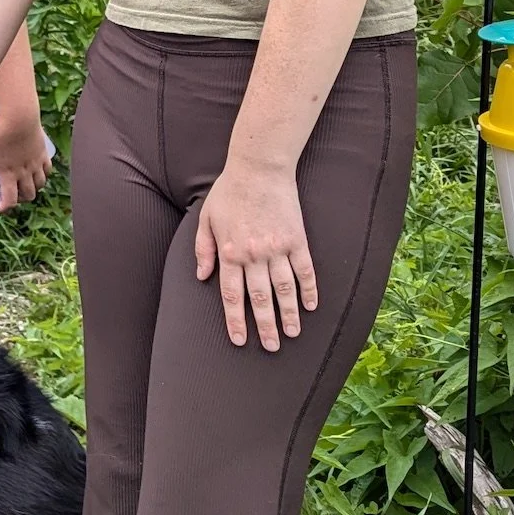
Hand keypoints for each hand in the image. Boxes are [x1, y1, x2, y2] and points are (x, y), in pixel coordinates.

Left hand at [0, 108, 51, 212]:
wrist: (17, 114)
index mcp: (8, 174)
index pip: (10, 200)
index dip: (5, 207)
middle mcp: (25, 171)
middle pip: (29, 195)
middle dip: (20, 199)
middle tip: (12, 196)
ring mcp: (36, 162)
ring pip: (40, 184)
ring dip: (33, 188)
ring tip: (25, 185)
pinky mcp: (43, 151)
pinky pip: (48, 168)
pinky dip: (43, 173)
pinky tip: (38, 170)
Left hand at [193, 157, 317, 351]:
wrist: (259, 168)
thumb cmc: (229, 191)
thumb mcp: (206, 218)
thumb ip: (203, 249)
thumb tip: (202, 276)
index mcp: (230, 252)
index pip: (232, 295)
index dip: (236, 320)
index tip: (240, 340)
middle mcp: (254, 255)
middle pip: (260, 299)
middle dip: (265, 326)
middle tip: (271, 347)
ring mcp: (278, 248)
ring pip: (285, 290)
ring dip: (289, 314)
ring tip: (292, 334)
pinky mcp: (297, 240)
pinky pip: (305, 270)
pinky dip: (309, 290)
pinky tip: (311, 306)